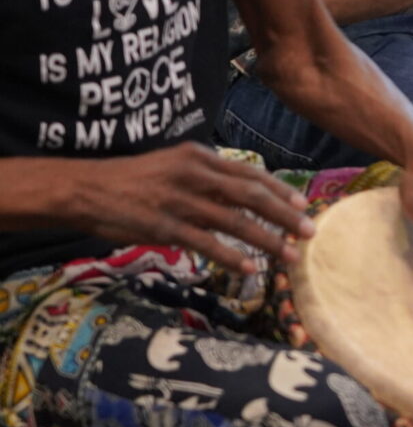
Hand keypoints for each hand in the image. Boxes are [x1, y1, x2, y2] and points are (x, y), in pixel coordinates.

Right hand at [66, 143, 313, 273]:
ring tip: (289, 257)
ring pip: (235, 221)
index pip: (248, 173)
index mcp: (199, 156)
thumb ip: (205, 175)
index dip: (278, 190)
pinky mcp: (165, 226)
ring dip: (266, 240)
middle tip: (309, 231)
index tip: (302, 203)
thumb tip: (239, 192)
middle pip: (251, 195)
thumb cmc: (133, 179)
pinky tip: (250, 269)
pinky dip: (231, 257)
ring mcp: (181, 201)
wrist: (89, 188)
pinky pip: (206, 243)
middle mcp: (194, 175)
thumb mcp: (174, 164)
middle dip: (284, 215)